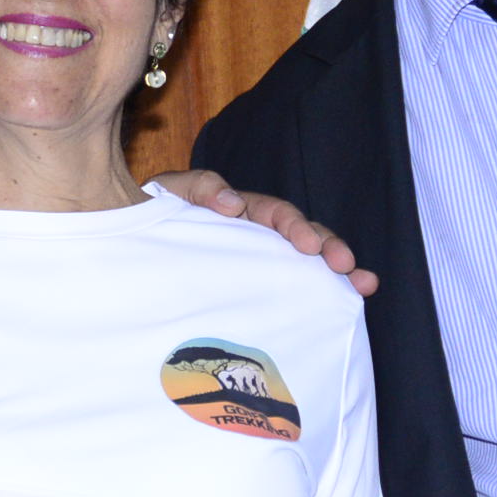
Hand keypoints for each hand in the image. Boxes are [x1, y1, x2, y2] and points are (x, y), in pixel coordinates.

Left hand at [148, 170, 377, 295]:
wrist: (131, 246)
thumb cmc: (153, 215)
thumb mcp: (171, 193)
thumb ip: (199, 190)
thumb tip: (232, 205)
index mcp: (239, 211)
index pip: (275, 214)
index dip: (294, 226)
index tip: (308, 246)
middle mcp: (256, 235)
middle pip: (301, 237)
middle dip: (329, 249)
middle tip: (348, 267)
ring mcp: (258, 262)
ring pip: (305, 264)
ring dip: (338, 272)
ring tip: (365, 285)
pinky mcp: (253, 289)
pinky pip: (291, 291)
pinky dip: (321, 296)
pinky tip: (348, 306)